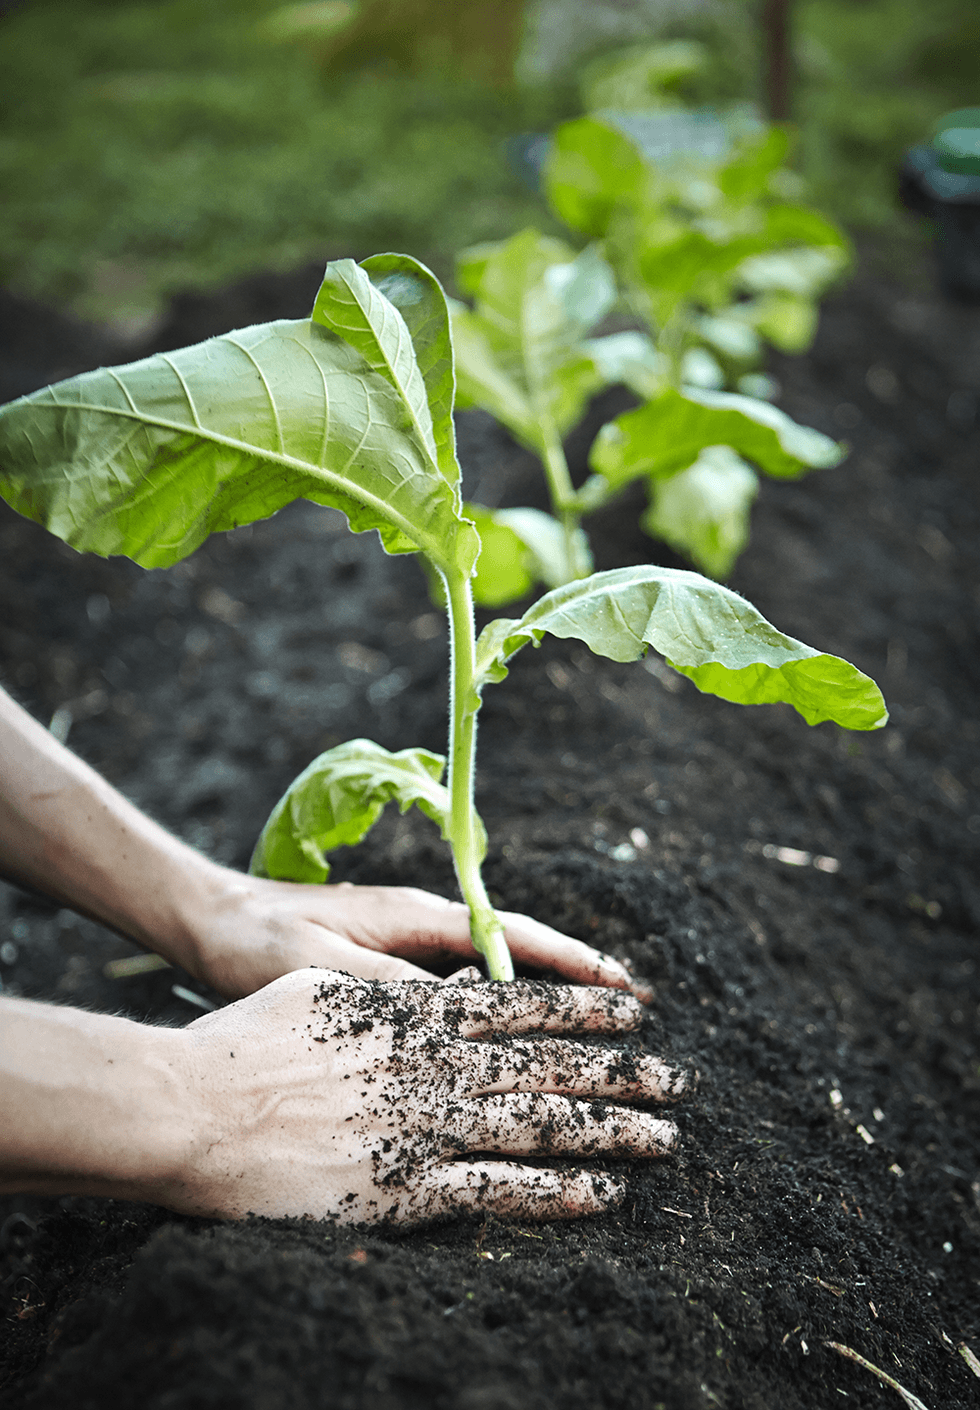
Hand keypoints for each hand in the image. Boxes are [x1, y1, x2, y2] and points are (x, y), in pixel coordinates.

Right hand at [174, 970, 684, 1223]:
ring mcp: (430, 1128)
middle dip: (622, 1070)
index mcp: (417, 1012)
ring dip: (613, 1131)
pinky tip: (604, 1196)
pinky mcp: (411, 1190)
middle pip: (552, 1065)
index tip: (633, 1012)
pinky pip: (504, 1192)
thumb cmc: (248, 1042)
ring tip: (665, 1138)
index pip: (523, 1005)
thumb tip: (444, 994)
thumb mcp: (325, 989)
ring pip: (545, 1125)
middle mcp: (438, 1065)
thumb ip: (393, 995)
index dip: (584, 1009)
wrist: (196, 1111)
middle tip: (679, 1078)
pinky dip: (560, 1193)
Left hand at [184, 875, 651, 1000]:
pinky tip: (507, 1045)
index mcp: (413, 918)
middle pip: (514, 953)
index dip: (570, 963)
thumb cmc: (260, 939)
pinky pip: (454, 992)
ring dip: (537, 998)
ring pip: (488, 975)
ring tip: (589, 1034)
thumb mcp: (325, 967)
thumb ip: (391, 986)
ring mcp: (404, 947)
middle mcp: (418, 927)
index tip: (622, 987)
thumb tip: (461, 1008)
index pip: (510, 937)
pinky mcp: (384, 970)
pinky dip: (490, 1011)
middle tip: (632, 1013)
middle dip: (572, 981)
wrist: (207, 920)